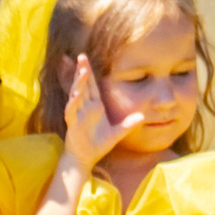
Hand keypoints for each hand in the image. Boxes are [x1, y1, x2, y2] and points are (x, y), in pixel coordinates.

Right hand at [61, 54, 143, 169]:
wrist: (85, 159)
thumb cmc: (98, 144)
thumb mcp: (117, 133)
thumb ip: (128, 124)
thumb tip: (142, 116)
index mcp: (94, 106)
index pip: (92, 85)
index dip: (90, 72)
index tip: (87, 58)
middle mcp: (85, 107)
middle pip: (82, 85)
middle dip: (82, 71)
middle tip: (81, 56)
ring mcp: (77, 115)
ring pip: (76, 95)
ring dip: (78, 83)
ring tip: (81, 71)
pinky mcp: (72, 124)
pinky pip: (71, 113)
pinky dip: (72, 105)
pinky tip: (74, 96)